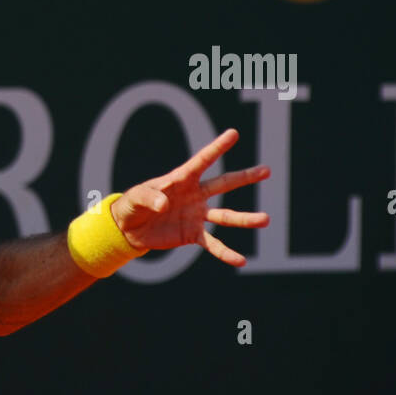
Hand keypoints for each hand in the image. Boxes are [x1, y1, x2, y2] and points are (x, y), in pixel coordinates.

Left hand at [110, 128, 269, 266]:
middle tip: (267, 170)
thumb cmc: (132, 205)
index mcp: (181, 179)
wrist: (129, 229)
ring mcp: (196, 215)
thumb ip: (148, 198)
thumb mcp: (135, 198)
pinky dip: (226, 253)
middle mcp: (194, 195)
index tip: (233, 133)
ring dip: (245, 219)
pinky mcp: (192, 234)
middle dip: (245, 177)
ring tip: (266, 219)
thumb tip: (164, 205)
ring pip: (225, 216)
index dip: (217, 147)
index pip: (202, 161)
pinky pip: (212, 244)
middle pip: (224, 184)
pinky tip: (240, 261)